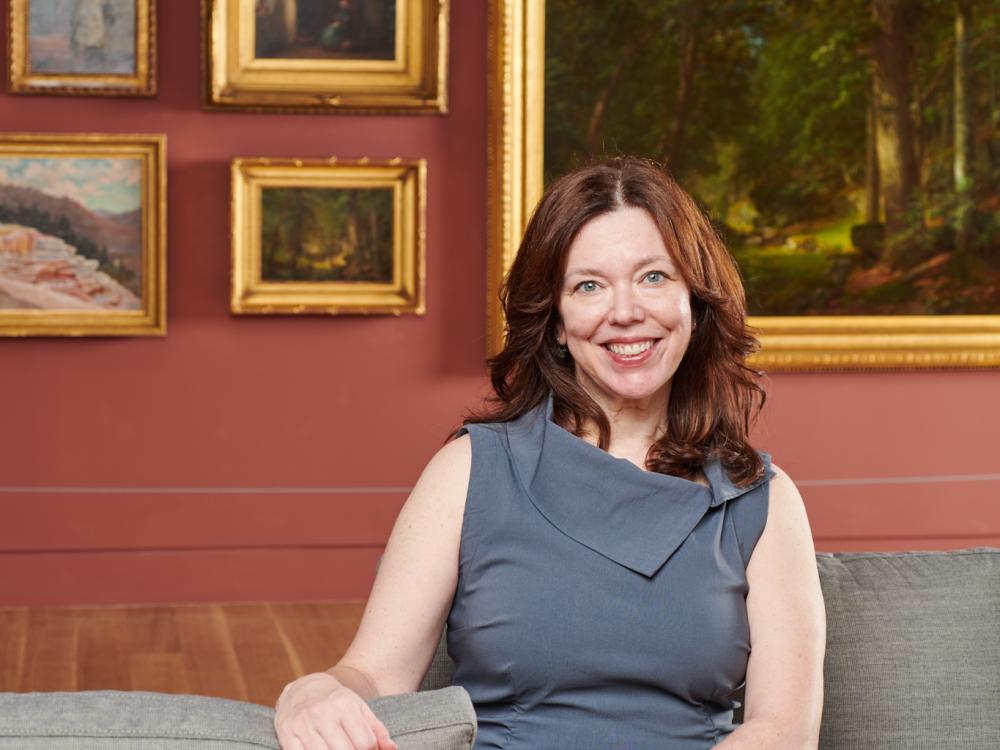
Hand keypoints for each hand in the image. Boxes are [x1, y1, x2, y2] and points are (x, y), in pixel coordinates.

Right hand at [275, 672, 397, 749]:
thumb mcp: (359, 709)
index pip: (365, 742)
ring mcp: (302, 724)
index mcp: (343, 704)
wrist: (304, 689)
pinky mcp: (286, 735)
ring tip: (338, 748)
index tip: (367, 748)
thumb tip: (392, 749)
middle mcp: (322, 713)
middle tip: (353, 748)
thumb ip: (377, 730)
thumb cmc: (337, 702)